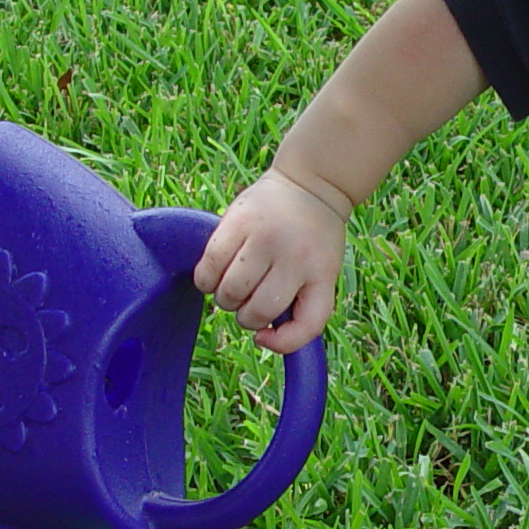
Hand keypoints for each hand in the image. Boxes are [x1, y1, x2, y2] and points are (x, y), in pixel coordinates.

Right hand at [193, 169, 346, 352]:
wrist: (311, 185)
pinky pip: (208, 269)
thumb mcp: (323, 272)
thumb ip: (302, 306)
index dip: (283, 343)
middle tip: (250, 298)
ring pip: (229, 293)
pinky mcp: (237, 221)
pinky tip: (216, 274)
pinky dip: (206, 281)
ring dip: (225, 299)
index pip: (308, 323)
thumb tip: (263, 338)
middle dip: (246, 316)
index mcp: (322, 274)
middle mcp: (295, 256)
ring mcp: (265, 237)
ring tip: (234, 285)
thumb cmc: (312, 242)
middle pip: (256, 312)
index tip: (264, 337)